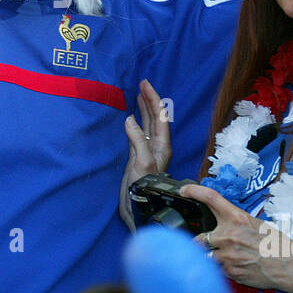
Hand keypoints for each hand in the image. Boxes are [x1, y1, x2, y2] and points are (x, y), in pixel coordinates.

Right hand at [121, 79, 172, 224]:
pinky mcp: (138, 157)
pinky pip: (138, 133)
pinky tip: (130, 119)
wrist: (140, 209)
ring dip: (143, 110)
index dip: (153, 99)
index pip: (160, 117)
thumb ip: (137, 140)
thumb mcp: (142, 163)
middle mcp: (157, 146)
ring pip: (147, 125)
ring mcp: (147, 151)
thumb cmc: (145, 188)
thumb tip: (130, 120)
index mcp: (162, 146)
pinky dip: (135, 122)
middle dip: (149, 100)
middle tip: (142, 84)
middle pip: (155, 118)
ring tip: (138, 96)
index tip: (145, 84)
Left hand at [179, 183, 292, 290]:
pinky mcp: (229, 271)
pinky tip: (236, 267)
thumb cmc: (277, 244)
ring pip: (205, 256)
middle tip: (215, 246)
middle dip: (203, 243)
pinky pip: (216, 269)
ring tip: (229, 258)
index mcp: (237, 218)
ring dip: (212, 257)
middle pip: (200, 238)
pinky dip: (222, 269)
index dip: (194, 191)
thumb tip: (222, 226)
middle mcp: (228, 235)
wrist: (288, 266)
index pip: (211, 198)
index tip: (184, 191)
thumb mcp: (256, 224)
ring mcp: (227, 254)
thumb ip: (235, 224)